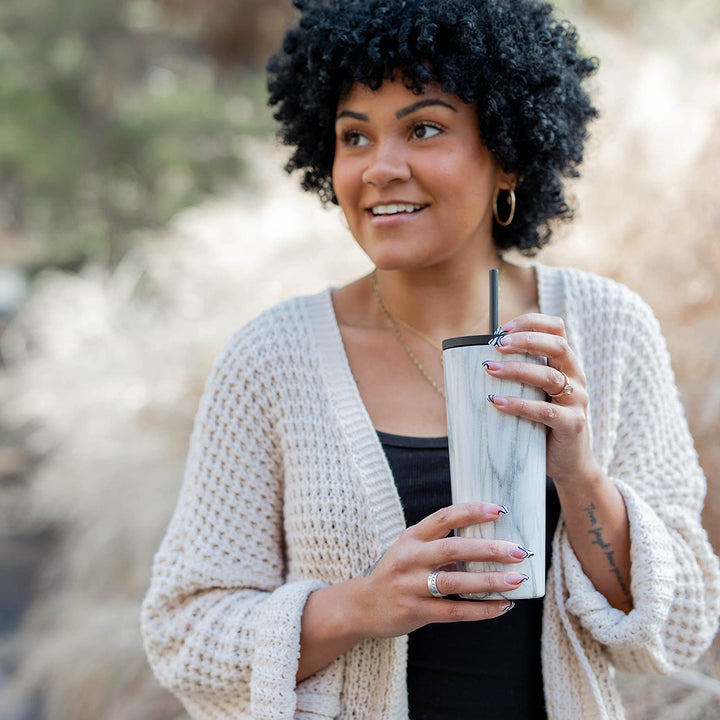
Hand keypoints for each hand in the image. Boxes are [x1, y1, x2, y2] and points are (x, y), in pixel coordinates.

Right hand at [353, 502, 533, 639]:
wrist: (360, 605)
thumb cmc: (394, 573)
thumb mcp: (409, 550)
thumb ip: (439, 545)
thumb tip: (485, 543)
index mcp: (411, 537)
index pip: (443, 518)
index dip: (470, 512)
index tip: (497, 509)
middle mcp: (410, 558)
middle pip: (453, 549)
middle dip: (488, 549)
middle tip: (518, 550)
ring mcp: (411, 586)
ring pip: (455, 582)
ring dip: (489, 581)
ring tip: (516, 579)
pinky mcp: (415, 612)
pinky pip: (454, 611)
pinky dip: (481, 610)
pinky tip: (502, 606)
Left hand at [485, 313, 602, 486]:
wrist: (568, 463)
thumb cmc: (542, 423)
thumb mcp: (532, 394)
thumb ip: (516, 378)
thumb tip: (470, 364)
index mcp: (565, 364)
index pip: (557, 329)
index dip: (531, 323)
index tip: (501, 329)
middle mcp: (576, 377)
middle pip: (558, 346)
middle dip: (526, 340)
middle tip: (496, 345)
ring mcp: (577, 401)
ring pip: (550, 377)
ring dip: (517, 370)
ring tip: (489, 369)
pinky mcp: (572, 425)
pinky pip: (546, 411)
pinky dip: (519, 405)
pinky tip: (496, 401)